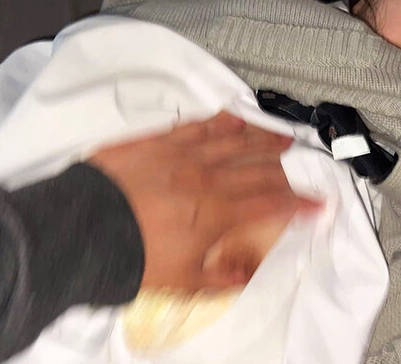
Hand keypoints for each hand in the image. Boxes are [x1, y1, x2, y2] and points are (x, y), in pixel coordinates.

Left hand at [89, 112, 320, 291]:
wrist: (82, 230)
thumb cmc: (130, 257)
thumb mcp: (182, 283)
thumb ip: (220, 279)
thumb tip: (245, 277)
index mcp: (217, 212)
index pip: (270, 205)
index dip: (298, 204)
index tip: (317, 204)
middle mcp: (206, 178)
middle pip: (257, 168)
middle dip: (286, 168)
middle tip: (304, 164)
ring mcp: (181, 155)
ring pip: (232, 141)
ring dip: (260, 139)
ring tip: (279, 136)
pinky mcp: (156, 142)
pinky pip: (196, 126)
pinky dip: (217, 122)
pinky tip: (231, 118)